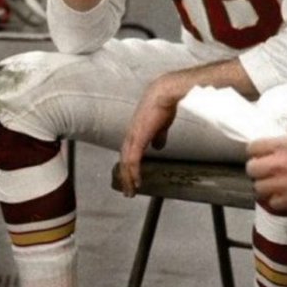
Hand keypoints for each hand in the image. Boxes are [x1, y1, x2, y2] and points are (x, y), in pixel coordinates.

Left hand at [119, 77, 180, 196]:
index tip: (130, 178)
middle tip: (127, 191)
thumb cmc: (163, 105)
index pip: (127, 152)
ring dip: (128, 179)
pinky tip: (136, 182)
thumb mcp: (161, 124)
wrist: (163, 94)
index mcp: (135, 131)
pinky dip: (133, 173)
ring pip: (126, 163)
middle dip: (125, 177)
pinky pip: (133, 160)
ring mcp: (133, 137)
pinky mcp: (138, 139)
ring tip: (130, 192)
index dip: (128, 166)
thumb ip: (158, 136)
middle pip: (123, 160)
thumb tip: (158, 147)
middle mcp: (130, 135)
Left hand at [246, 134, 286, 210]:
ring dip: (265, 186)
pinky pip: (272, 202)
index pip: (253, 147)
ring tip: (275, 185)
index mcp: (283, 145)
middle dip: (257, 169)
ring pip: (258, 187)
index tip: (260, 155)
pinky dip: (277, 201)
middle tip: (265, 171)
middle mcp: (279, 163)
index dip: (256, 152)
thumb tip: (278, 148)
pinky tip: (285, 196)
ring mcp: (282, 183)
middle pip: (251, 168)